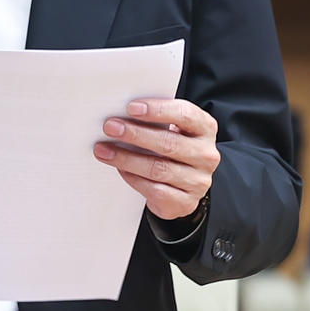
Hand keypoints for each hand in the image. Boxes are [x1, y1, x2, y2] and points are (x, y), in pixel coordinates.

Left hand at [93, 97, 218, 220]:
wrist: (182, 188)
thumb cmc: (170, 150)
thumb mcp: (170, 131)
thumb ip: (154, 121)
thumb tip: (120, 114)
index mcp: (204, 129)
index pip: (185, 115)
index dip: (158, 110)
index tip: (131, 107)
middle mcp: (206, 155)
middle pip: (169, 143)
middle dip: (135, 134)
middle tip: (110, 127)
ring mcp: (198, 181)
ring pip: (158, 169)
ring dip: (126, 158)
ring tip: (103, 150)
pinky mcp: (186, 202)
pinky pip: (155, 190)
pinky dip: (133, 178)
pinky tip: (120, 169)